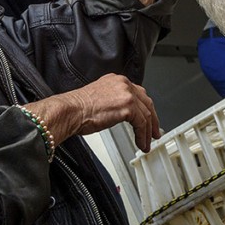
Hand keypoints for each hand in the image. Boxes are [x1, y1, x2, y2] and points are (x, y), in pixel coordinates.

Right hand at [37, 74, 159, 151]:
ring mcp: (127, 94)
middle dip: (152, 121)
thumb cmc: (77, 109)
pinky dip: (142, 135)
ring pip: (146, 115)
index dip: (146, 109)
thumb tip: (122, 115)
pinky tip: (140, 143)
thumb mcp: (100, 100)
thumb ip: (114, 102)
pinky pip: (142, 123)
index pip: (138, 94)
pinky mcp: (127, 106)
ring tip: (146, 143)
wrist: (69, 111)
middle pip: (146, 103)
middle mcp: (123, 84)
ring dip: (147, 132)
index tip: (149, 120)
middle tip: (154, 133)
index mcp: (116, 81)